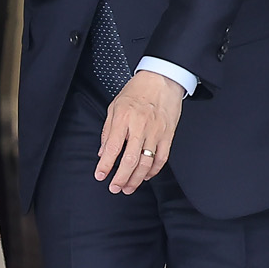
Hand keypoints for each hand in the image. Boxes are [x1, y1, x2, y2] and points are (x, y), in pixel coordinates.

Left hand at [96, 69, 184, 193]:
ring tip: (128, 187)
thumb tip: (102, 152)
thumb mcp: (114, 107)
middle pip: (130, 159)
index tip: (100, 175)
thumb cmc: (137, 92)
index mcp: (123, 119)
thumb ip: (108, 131)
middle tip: (114, 187)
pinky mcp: (168, 135)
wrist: (162, 80)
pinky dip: (153, 170)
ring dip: (136, 178)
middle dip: (121, 177)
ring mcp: (156, 132)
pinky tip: (145, 176)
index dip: (105, 165)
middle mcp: (140, 127)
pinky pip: (162, 158)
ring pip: (146, 162)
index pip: (112, 147)